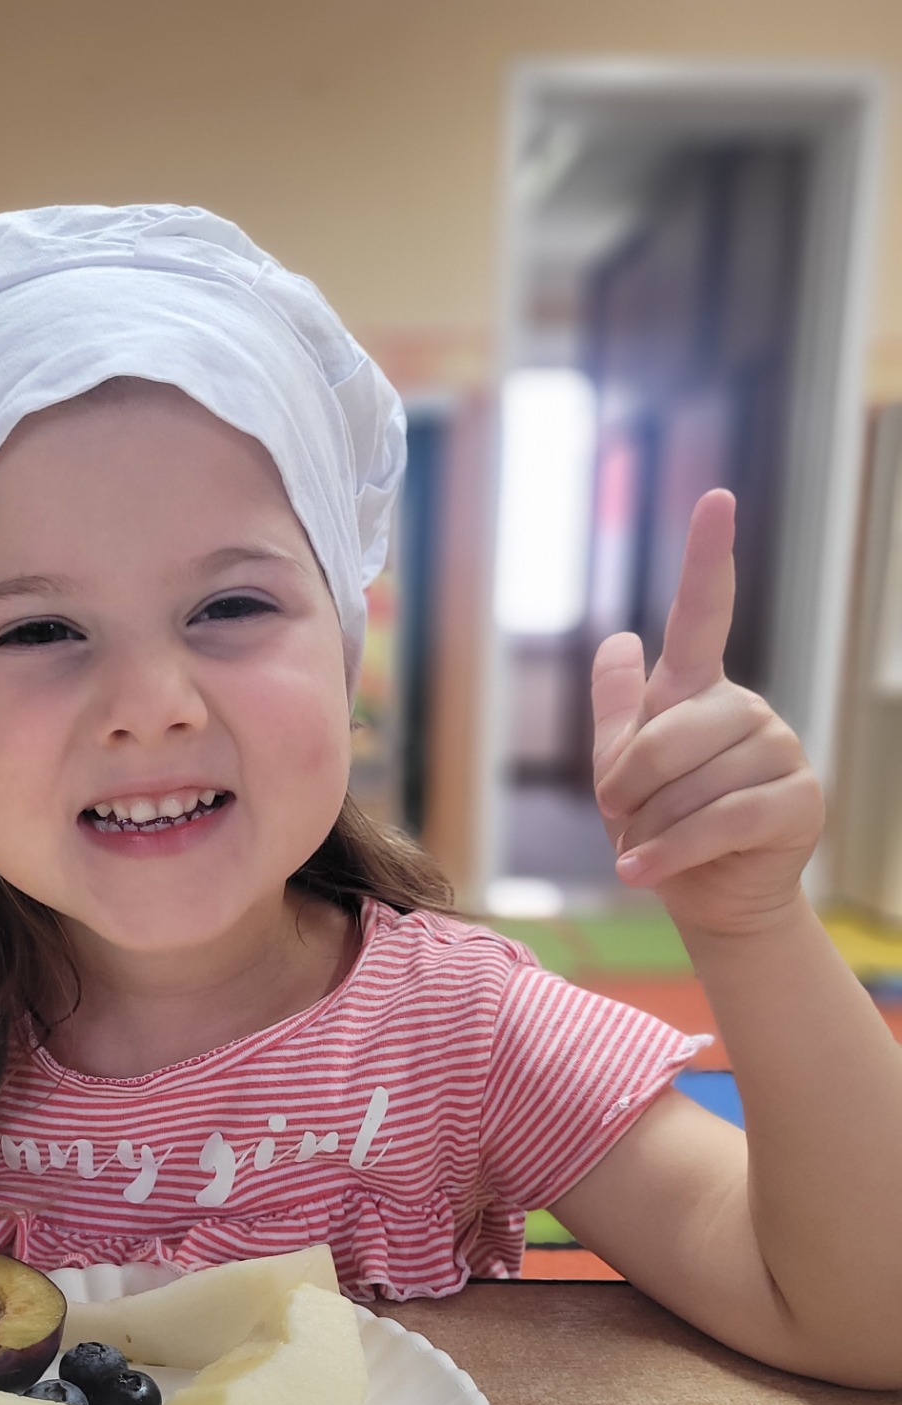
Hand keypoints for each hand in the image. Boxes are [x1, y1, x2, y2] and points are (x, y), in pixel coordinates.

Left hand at [590, 489, 824, 939]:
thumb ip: (621, 709)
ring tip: (650, 846)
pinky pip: (716, 821)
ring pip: (686, 787)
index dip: (707, 556)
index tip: (715, 498)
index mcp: (699, 690)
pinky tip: (640, 872)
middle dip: (625, 790)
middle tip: (621, 818)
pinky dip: (667, 853)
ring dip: (648, 829)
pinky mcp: (797, 801)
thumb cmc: (662, 824)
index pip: (704, 613)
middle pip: (664, 737)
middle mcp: (745, 709)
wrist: (705, 894)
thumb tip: (619, 639)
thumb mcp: (624, 769)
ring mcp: (778, 751)